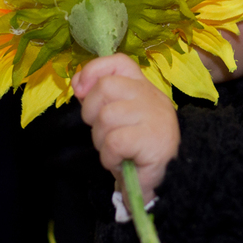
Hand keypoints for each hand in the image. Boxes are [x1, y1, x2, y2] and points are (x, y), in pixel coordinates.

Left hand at [72, 54, 179, 206]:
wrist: (164, 180)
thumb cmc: (135, 150)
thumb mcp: (115, 119)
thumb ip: (98, 99)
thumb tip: (78, 83)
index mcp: (142, 88)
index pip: (120, 62)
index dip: (95, 70)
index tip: (82, 90)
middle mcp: (150, 96)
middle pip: (106, 86)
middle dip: (91, 112)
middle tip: (103, 132)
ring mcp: (154, 115)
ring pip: (106, 116)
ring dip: (101, 140)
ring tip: (115, 151)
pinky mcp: (152, 139)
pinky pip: (114, 142)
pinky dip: (109, 157)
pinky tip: (121, 161)